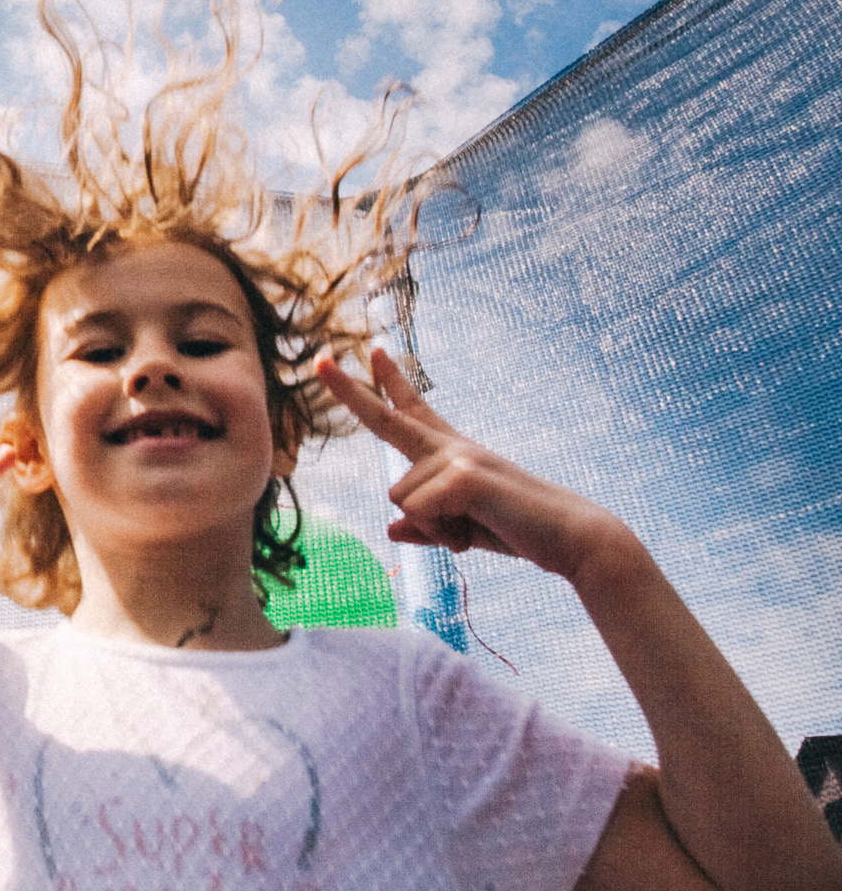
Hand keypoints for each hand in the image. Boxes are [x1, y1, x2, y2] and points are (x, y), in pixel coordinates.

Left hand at [316, 346, 632, 582]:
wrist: (572, 540)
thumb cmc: (520, 531)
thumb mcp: (465, 530)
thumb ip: (428, 527)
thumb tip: (392, 529)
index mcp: (450, 453)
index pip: (413, 412)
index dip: (390, 384)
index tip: (376, 351)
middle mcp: (450, 447)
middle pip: (388, 420)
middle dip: (350, 392)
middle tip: (318, 361)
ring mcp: (456, 457)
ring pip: (400, 498)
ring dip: (434, 527)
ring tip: (475, 526)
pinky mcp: (464, 476)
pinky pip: (419, 512)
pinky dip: (443, 534)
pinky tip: (477, 530)